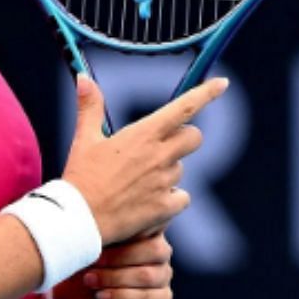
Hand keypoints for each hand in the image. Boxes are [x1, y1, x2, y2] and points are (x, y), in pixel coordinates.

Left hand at [51, 231, 176, 298]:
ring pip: (149, 275)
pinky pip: (151, 298)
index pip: (151, 225)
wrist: (80, 294)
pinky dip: (124, 297)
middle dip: (118, 258)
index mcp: (148, 229)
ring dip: (116, 279)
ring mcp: (163, 274)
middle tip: (91, 263)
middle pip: (155, 250)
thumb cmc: (85, 261)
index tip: (96, 243)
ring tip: (90, 281)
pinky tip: (102, 296)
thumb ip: (102, 231)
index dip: (124, 235)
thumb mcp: (91, 243)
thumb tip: (96, 215)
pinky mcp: (162, 298)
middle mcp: (160, 250)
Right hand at [61, 74, 223, 244]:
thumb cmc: (80, 177)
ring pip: (181, 170)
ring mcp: (164, 182)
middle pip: (194, 138)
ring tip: (137, 183)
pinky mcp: (165, 207)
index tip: (222, 83)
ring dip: (167, 173)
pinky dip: (170, 200)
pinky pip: (182, 198)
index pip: (184, 108)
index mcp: (143, 134)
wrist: (77, 220)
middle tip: (162, 147)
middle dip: (184, 138)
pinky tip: (149, 203)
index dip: (206, 93)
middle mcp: (159, 155)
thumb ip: (90, 107)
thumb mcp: (84, 139)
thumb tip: (83, 77)